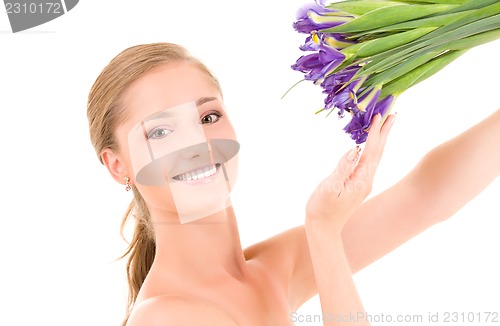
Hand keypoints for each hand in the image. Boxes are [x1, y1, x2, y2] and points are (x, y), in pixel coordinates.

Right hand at [305, 113, 395, 232]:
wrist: (323, 229)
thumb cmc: (322, 209)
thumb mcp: (330, 187)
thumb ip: (343, 167)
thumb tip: (355, 149)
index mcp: (360, 179)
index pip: (371, 150)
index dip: (374, 132)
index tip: (379, 115)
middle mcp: (366, 180)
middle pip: (379, 151)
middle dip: (385, 132)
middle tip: (392, 114)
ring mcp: (363, 183)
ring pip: (375, 156)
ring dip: (380, 139)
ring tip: (384, 125)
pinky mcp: (357, 185)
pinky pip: (368, 162)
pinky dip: (372, 149)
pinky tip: (369, 146)